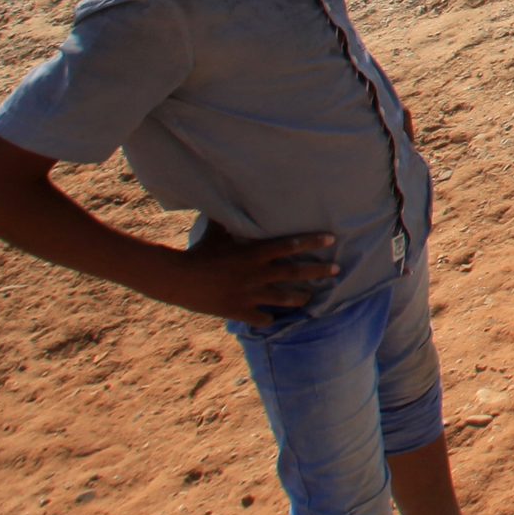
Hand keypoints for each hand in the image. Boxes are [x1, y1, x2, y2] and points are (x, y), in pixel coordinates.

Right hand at [177, 231, 340, 324]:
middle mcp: (256, 274)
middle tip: (336, 271)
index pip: (290, 245)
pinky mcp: (238, 310)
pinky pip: (260, 317)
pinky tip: (272, 318)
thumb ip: (230, 220)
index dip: (311, 241)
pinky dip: (267, 317)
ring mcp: (249, 294)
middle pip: (294, 273)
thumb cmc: (198, 252)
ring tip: (308, 298)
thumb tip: (230, 196)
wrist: (177, 279)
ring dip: (299, 298)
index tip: (331, 239)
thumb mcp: (217, 232)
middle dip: (317, 272)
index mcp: (254, 253)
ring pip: (282, 298)